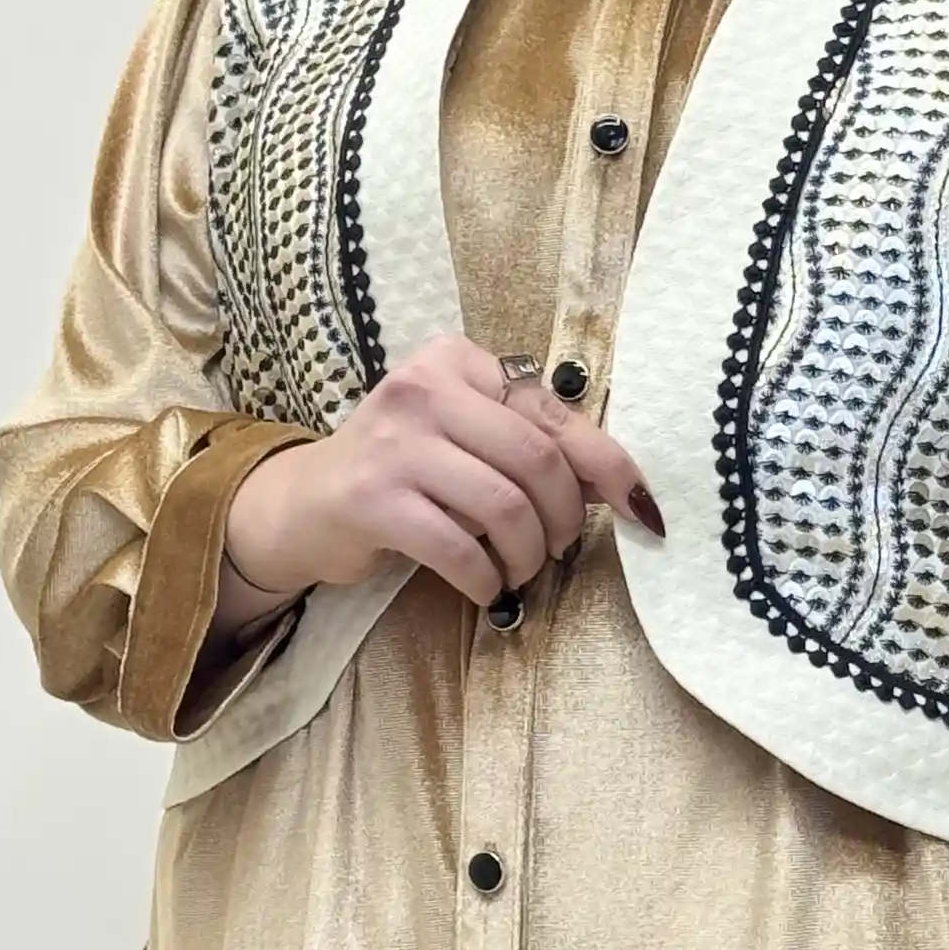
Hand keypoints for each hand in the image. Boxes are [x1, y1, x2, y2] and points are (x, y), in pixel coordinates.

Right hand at [224, 334, 660, 606]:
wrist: (305, 506)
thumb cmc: (404, 471)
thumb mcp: (467, 441)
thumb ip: (533, 447)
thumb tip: (622, 484)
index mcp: (454, 361)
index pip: (551, 413)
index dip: (609, 465)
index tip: (643, 509)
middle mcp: (422, 388)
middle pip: (536, 459)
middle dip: (565, 517)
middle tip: (559, 549)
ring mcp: (393, 443)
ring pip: (504, 505)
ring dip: (528, 554)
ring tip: (521, 570)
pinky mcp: (371, 499)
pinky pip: (459, 547)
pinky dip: (487, 579)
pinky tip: (485, 588)